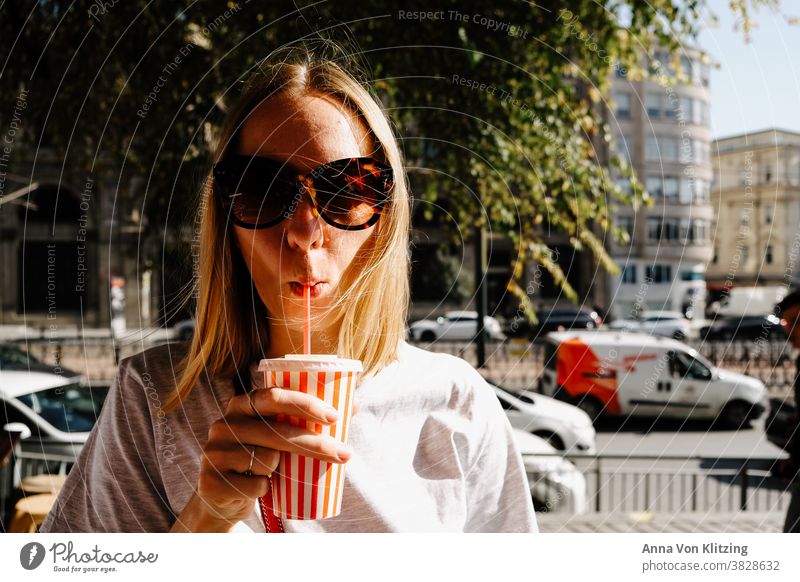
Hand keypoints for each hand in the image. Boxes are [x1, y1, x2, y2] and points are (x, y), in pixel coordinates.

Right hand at [174, 388, 357, 530]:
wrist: (222, 498)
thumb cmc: (259, 460)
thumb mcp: (280, 437)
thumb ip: (309, 420)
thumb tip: (354, 404)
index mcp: (241, 405)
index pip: (274, 396)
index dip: (305, 404)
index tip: (335, 417)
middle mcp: (223, 424)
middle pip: (276, 430)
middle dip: (316, 443)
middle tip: (344, 454)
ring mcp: (213, 452)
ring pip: (267, 459)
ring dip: (283, 469)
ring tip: (279, 471)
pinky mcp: (210, 480)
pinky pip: (254, 485)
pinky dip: (265, 489)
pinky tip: (262, 488)